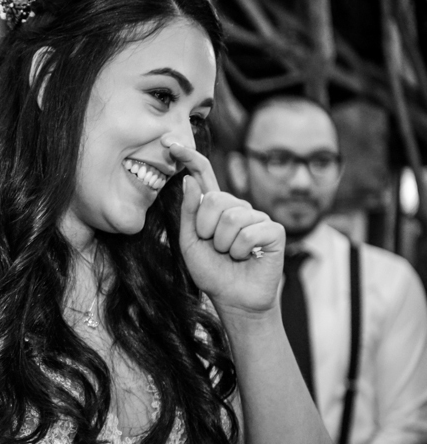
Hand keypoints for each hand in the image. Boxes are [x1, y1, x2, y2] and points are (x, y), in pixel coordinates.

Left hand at [169, 142, 284, 314]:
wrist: (234, 300)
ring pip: (230, 218)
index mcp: (214, 208)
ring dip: (222, 244)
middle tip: (214, 247)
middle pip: (214, 200)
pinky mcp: (273, 230)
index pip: (203, 175)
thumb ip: (189, 213)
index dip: (189, 157)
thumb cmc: (212, 272)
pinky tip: (247, 258)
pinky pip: (249, 232)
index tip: (170, 143)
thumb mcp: (190, 243)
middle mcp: (237, 207)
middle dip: (206, 229)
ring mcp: (257, 216)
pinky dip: (240, 251)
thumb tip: (189, 179)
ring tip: (230, 255)